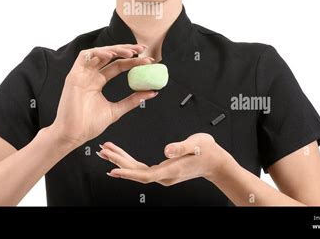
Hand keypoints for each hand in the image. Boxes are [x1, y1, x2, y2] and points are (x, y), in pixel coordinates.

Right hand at [50, 44, 157, 148]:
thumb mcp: (116, 110)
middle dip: (127, 50)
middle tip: (143, 49)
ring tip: (131, 52)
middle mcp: (90, 75)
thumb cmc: (89, 125)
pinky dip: (99, 53)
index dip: (133, 61)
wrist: (73, 135)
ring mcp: (81, 73)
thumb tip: (153, 92)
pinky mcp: (73, 74)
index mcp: (98, 81)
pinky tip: (112, 55)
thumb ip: (132, 100)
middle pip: (110, 56)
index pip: (118, 65)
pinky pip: (85, 56)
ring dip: (115, 49)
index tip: (148, 61)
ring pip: (99, 53)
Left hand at [98, 133, 230, 185]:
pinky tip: (121, 161)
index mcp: (170, 170)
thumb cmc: (207, 151)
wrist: (216, 162)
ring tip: (107, 152)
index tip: (113, 169)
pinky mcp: (163, 170)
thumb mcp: (196, 144)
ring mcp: (163, 174)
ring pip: (137, 170)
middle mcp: (164, 175)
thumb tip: (166, 151)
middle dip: (118, 162)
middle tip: (103, 152)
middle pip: (136, 172)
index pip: (144, 174)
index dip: (127, 173)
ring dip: (121, 161)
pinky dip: (129, 163)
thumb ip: (181, 147)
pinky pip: (142, 169)